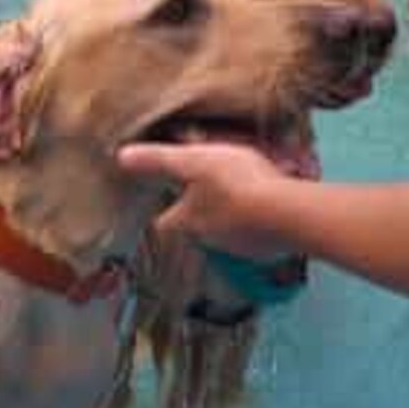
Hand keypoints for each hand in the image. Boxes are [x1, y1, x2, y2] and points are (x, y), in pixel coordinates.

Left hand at [118, 142, 292, 260]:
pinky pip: (258, 235)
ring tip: (247, 187)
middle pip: (198, 227)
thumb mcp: (192, 161)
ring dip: (234, 213)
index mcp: (186, 221)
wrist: (286, 212)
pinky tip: (273, 202)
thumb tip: (121, 157)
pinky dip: (261, 220)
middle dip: (203, 208)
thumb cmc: (234, 183)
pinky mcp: (268, 250)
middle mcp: (209, 241)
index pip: (165, 221)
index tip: (172, 192)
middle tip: (215, 184)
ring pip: (229, 230)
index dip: (167, 207)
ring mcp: (240, 249)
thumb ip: (158, 160)